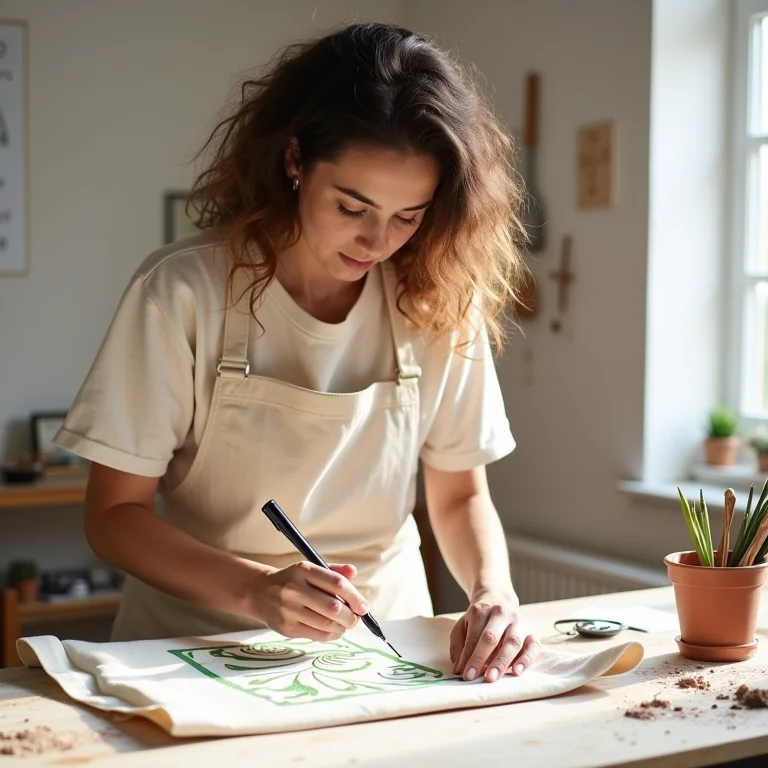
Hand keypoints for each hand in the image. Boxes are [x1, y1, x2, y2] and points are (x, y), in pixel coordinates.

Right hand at [253, 561, 368, 641]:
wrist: (259, 592)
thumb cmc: (292, 580)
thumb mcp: (309, 570)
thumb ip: (333, 571)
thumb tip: (354, 571)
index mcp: (304, 570)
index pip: (337, 584)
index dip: (355, 597)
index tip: (363, 606)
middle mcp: (295, 589)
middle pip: (333, 607)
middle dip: (351, 616)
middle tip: (356, 618)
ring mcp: (289, 609)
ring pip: (326, 624)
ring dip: (342, 627)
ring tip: (345, 625)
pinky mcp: (286, 628)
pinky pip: (316, 635)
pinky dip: (331, 635)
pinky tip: (334, 631)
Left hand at [450, 597, 538, 682]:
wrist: (499, 600)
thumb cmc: (479, 620)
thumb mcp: (463, 626)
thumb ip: (458, 646)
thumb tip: (458, 668)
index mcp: (481, 611)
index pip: (474, 637)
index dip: (469, 657)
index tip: (465, 675)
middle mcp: (501, 614)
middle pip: (492, 637)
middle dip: (483, 658)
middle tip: (477, 677)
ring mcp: (518, 622)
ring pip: (512, 642)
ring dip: (502, 662)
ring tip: (493, 677)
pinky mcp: (532, 632)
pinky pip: (532, 647)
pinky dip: (526, 660)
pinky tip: (517, 671)